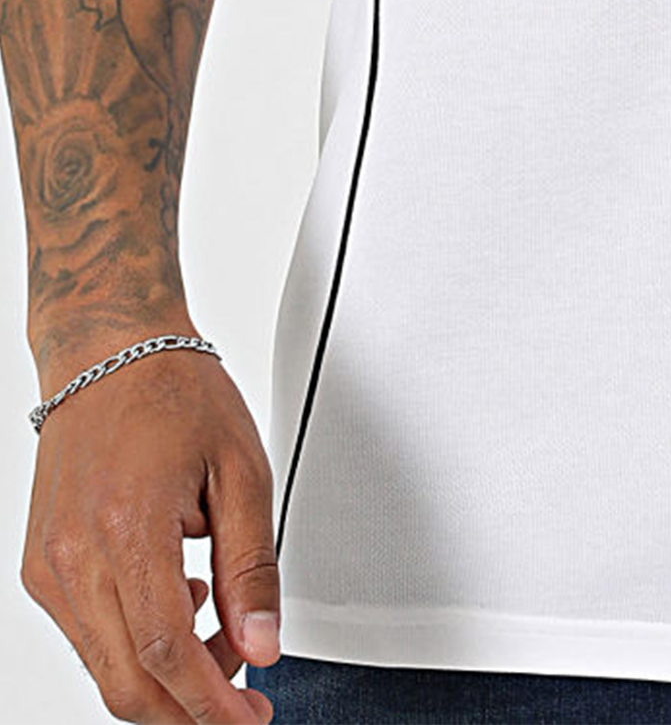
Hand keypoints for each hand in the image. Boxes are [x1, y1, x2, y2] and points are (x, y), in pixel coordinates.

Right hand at [21, 327, 279, 722]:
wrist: (108, 351)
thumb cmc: (174, 392)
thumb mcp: (242, 470)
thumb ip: (253, 567)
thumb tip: (262, 645)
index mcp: (127, 530)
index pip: (165, 654)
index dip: (210, 703)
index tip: (249, 717)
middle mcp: (74, 558)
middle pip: (127, 682)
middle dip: (189, 708)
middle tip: (242, 699)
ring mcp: (48, 567)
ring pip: (105, 666)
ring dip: (167, 675)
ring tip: (222, 632)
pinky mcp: (40, 566)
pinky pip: (89, 633)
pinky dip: (136, 641)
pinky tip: (180, 602)